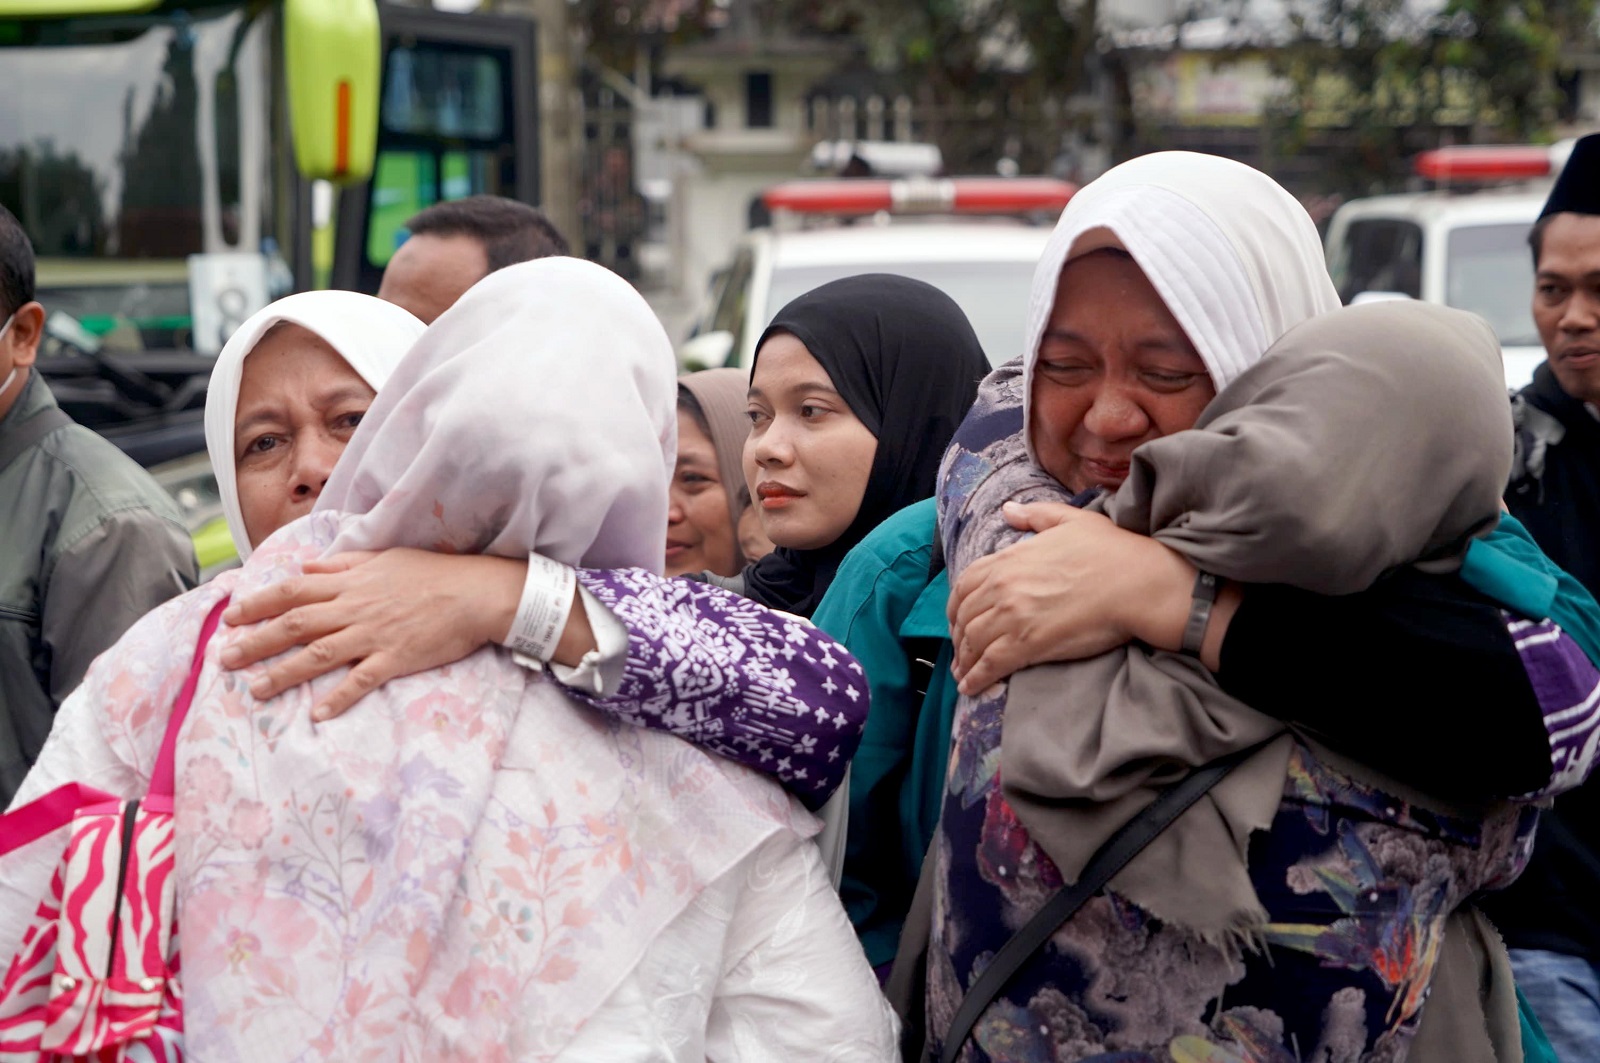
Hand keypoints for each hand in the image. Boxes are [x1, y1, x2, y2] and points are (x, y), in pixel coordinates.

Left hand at [220, 549, 524, 720]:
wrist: (475, 592)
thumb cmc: (432, 573)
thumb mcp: (383, 558)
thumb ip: (342, 563)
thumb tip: (306, 567)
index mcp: (350, 582)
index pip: (293, 592)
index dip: (259, 604)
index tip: (232, 617)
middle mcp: (354, 608)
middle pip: (295, 625)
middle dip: (256, 641)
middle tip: (225, 658)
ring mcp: (373, 635)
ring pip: (319, 655)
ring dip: (285, 673)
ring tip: (256, 689)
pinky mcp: (396, 658)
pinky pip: (362, 680)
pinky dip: (338, 697)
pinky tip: (317, 714)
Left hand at [947, 501, 1198, 694]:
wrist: (1136, 582)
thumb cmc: (1111, 550)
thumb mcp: (1070, 520)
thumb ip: (1034, 515)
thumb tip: (1008, 510)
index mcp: (1010, 558)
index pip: (965, 583)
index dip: (957, 604)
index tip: (959, 617)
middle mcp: (1004, 586)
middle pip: (965, 615)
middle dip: (959, 635)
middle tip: (962, 651)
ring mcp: (1013, 616)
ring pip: (972, 642)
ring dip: (964, 660)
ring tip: (964, 673)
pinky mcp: (1028, 644)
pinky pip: (989, 664)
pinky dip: (975, 678)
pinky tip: (971, 688)